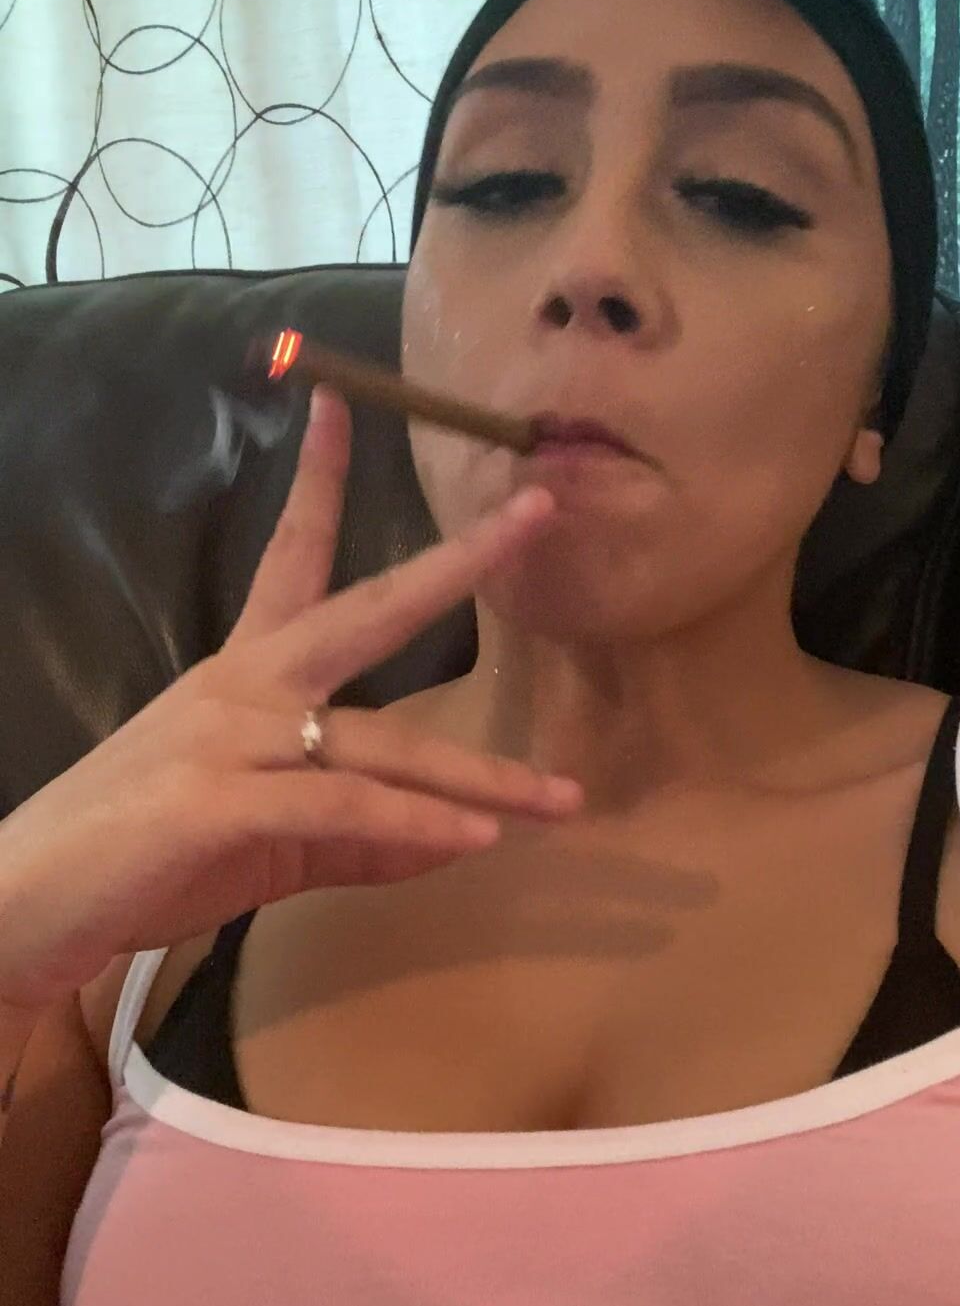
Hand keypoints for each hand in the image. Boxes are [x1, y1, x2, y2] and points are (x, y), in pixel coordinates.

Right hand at [0, 386, 581, 1007]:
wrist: (27, 902)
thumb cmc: (140, 858)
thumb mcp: (264, 837)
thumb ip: (358, 835)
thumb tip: (452, 838)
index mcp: (242, 671)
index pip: (291, 553)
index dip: (321, 478)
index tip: (343, 402)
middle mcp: (243, 685)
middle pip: (366, 608)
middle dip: (456, 562)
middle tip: (536, 514)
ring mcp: (232, 738)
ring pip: (381, 743)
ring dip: (480, 778)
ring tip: (561, 798)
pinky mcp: (222, 804)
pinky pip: (343, 811)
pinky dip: (413, 826)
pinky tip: (476, 841)